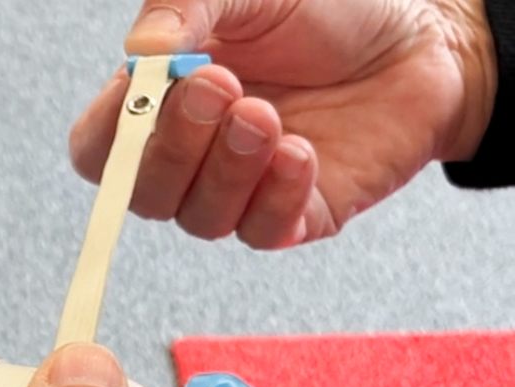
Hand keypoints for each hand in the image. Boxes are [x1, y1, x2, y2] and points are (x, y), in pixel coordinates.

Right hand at [70, 0, 496, 247]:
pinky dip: (276, 195)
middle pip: (144, 193)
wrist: (421, 37)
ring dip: (228, 168)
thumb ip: (184, 8)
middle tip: (220, 87)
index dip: (110, 138)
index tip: (146, 92)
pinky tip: (299, 151)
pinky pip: (262, 231)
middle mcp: (195, 157)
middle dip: (176, 147)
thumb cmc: (328, 11)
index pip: (99, 151)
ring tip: (267, 115)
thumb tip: (140, 50)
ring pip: (201, 218)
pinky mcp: (294, 216)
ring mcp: (242, 191)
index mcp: (164, 105)